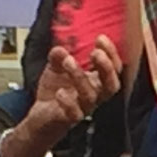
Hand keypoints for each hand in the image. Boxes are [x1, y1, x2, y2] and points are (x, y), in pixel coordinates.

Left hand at [19, 37, 119, 153]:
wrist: (43, 115)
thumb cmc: (56, 90)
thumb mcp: (56, 67)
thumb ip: (58, 56)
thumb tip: (60, 49)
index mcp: (96, 81)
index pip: (113, 68)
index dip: (111, 54)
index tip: (101, 38)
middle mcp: (94, 95)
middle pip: (112, 85)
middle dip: (106, 68)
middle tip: (95, 53)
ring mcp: (83, 107)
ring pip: (91, 96)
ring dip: (80, 77)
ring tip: (67, 61)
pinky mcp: (69, 118)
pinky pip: (75, 113)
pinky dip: (68, 102)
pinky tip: (60, 93)